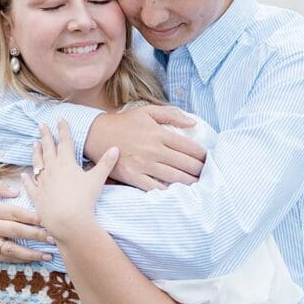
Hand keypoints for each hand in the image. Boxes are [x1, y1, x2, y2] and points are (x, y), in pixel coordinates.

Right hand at [0, 178, 52, 263]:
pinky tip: (32, 259)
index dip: (34, 216)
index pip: (16, 212)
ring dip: (32, 253)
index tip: (49, 217)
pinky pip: (5, 257)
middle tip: (55, 237)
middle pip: (18, 231)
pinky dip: (19, 259)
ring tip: (48, 254)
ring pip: (13, 249)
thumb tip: (16, 190)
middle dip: (38, 235)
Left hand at [22, 121, 118, 240]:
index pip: (65, 141)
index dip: (63, 129)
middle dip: (45, 135)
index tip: (60, 118)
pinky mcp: (37, 196)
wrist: (68, 220)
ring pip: (38, 164)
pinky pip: (31, 185)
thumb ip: (105, 163)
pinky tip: (24, 175)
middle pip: (48, 148)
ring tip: (33, 144)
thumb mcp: (97, 179)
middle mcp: (52, 169)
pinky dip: (27, 180)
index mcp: (66, 162)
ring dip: (36, 153)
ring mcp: (43, 182)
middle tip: (41, 125)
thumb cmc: (84, 199)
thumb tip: (116, 148)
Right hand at [85, 105, 205, 189]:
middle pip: (186, 164)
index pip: (190, 147)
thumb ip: (171, 114)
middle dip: (200, 171)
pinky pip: (156, 188)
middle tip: (206, 174)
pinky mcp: (133, 177)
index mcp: (159, 133)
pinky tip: (178, 192)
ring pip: (175, 178)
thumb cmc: (124, 123)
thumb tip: (193, 124)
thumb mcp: (147, 111)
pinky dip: (169, 192)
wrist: (96, 135)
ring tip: (198, 184)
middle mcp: (154, 150)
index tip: (207, 160)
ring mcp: (143, 165)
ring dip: (190, 182)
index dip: (203, 156)